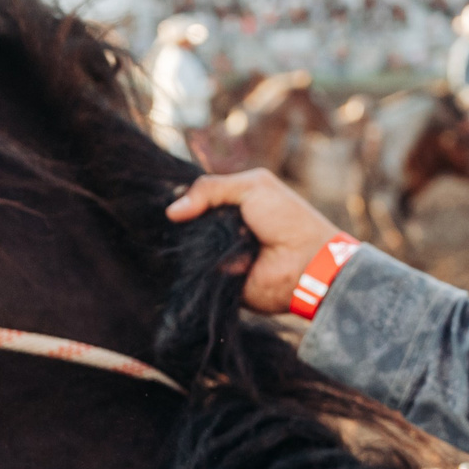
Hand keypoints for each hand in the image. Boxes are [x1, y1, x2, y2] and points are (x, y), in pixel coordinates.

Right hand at [166, 169, 344, 314]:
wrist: (307, 262)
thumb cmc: (287, 219)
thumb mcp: (252, 187)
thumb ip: (210, 188)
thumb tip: (171, 211)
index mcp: (233, 206)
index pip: (196, 201)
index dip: (182, 200)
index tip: (161, 197)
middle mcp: (224, 231)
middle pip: (189, 225)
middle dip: (184, 223)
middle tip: (178, 222)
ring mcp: (221, 256)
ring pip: (190, 249)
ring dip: (193, 244)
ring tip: (200, 240)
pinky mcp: (220, 281)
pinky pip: (198, 274)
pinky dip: (198, 267)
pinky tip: (200, 259)